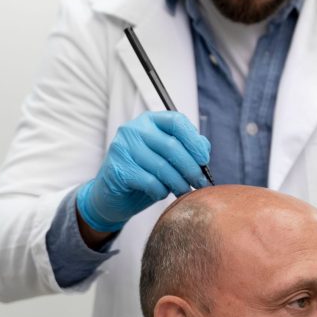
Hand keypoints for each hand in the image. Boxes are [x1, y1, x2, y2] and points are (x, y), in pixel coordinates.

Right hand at [77, 112, 210, 232]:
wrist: (112, 195)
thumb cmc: (144, 174)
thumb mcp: (166, 157)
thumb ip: (186, 148)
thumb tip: (204, 150)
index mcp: (150, 120)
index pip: (177, 121)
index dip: (194, 140)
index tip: (204, 160)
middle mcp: (134, 129)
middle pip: (172, 146)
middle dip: (191, 168)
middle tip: (200, 183)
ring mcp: (123, 147)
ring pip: (162, 166)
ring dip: (179, 183)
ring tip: (184, 191)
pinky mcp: (119, 168)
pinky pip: (150, 181)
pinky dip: (161, 191)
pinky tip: (161, 193)